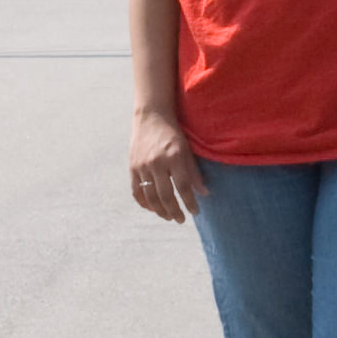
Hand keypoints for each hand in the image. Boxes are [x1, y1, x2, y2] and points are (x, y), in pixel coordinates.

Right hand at [130, 108, 207, 223]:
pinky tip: (153, 209)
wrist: (151, 117)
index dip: (190, 202)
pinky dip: (144, 203)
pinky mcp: (132, 167)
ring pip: (150, 196)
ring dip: (160, 211)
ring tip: (168, 217)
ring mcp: (142, 166)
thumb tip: (204, 193)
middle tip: (181, 220)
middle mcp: (157, 162)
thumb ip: (194, 172)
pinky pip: (136, 191)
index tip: (195, 212)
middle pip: (166, 195)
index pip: (183, 187)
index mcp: (174, 156)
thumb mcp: (187, 149)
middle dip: (174, 211)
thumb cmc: (173, 133)